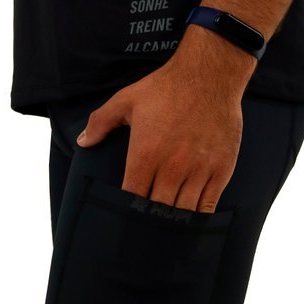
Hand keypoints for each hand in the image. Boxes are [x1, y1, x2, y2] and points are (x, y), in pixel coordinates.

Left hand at [76, 59, 243, 213]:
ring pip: (183, 212)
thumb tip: (83, 142)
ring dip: (173, 223)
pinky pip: (208, 205)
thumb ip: (101, 122)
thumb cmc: (166, 87)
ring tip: (166, 228)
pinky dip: (199, 218)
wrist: (209, 74)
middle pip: (157, 210)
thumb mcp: (126, 99)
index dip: (126, 211)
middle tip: (144, 228)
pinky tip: (191, 223)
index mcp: (145, 154)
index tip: (124, 217)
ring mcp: (198, 170)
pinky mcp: (220, 169)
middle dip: (149, 222)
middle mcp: (172, 167)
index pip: (131, 197)